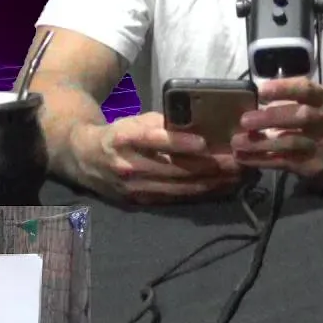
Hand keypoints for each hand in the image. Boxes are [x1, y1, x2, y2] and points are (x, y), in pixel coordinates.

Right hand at [72, 112, 242, 204]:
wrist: (84, 159)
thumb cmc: (120, 134)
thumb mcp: (136, 121)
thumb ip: (162, 123)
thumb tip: (200, 121)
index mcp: (125, 138)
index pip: (153, 140)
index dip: (178, 143)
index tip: (204, 143)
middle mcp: (129, 165)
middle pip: (174, 168)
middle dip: (209, 166)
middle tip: (238, 160)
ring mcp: (134, 187)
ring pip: (179, 187)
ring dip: (211, 182)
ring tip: (237, 176)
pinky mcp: (140, 202)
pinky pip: (175, 199)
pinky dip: (200, 193)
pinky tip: (220, 187)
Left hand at [232, 77, 322, 182]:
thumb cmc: (315, 120)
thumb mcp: (310, 103)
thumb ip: (286, 100)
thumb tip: (249, 100)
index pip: (306, 89)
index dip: (283, 89)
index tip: (260, 91)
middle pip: (301, 116)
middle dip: (271, 117)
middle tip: (244, 120)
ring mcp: (322, 144)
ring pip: (291, 143)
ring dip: (261, 143)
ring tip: (237, 142)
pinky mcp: (313, 165)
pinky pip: (284, 162)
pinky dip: (261, 160)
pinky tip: (243, 157)